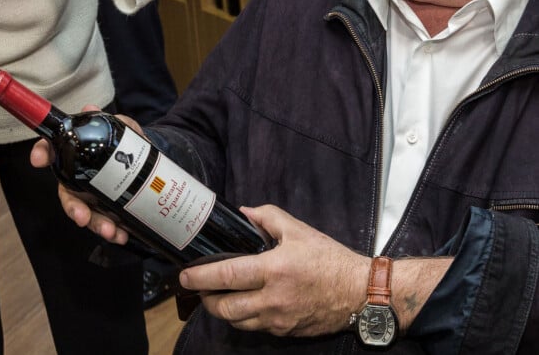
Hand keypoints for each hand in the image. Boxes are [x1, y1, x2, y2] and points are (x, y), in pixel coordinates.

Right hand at [29, 105, 142, 244]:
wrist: (147, 159)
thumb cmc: (126, 143)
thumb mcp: (123, 129)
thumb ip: (111, 121)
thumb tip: (90, 108)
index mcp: (77, 156)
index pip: (53, 152)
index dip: (42, 153)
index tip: (38, 159)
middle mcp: (79, 179)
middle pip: (68, 197)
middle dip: (75, 210)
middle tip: (83, 218)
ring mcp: (92, 196)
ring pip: (87, 215)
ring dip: (97, 226)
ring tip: (112, 232)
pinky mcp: (107, 208)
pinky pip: (106, 222)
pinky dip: (114, 231)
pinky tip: (123, 234)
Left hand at [178, 205, 369, 336]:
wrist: (358, 291)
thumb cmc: (328, 258)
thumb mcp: (298, 229)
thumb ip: (268, 218)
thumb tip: (244, 213)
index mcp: (273, 270)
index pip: (228, 276)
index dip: (202, 277)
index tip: (185, 275)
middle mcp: (272, 299)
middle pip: (225, 308)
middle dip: (206, 300)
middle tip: (199, 288)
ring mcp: (278, 319)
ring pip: (238, 322)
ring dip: (223, 311)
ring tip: (219, 297)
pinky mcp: (286, 331)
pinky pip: (256, 328)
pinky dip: (244, 318)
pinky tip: (245, 305)